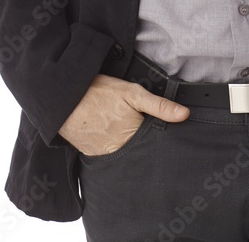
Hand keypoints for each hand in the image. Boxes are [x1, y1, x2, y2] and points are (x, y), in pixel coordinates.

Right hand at [58, 74, 189, 154]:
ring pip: (123, 152)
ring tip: (117, 125)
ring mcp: (104, 155)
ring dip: (124, 143)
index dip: (156, 132)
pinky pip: (106, 154)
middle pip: (138, 148)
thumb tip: (185, 115)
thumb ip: (159, 105)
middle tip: (129, 121)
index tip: (151, 124)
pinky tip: (106, 130)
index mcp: (134, 135)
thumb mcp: (132, 92)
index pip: (153, 140)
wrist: (63, 98)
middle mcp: (120, 150)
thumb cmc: (98, 92)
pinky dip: (109, 145)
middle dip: (140, 139)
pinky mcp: (90, 155)